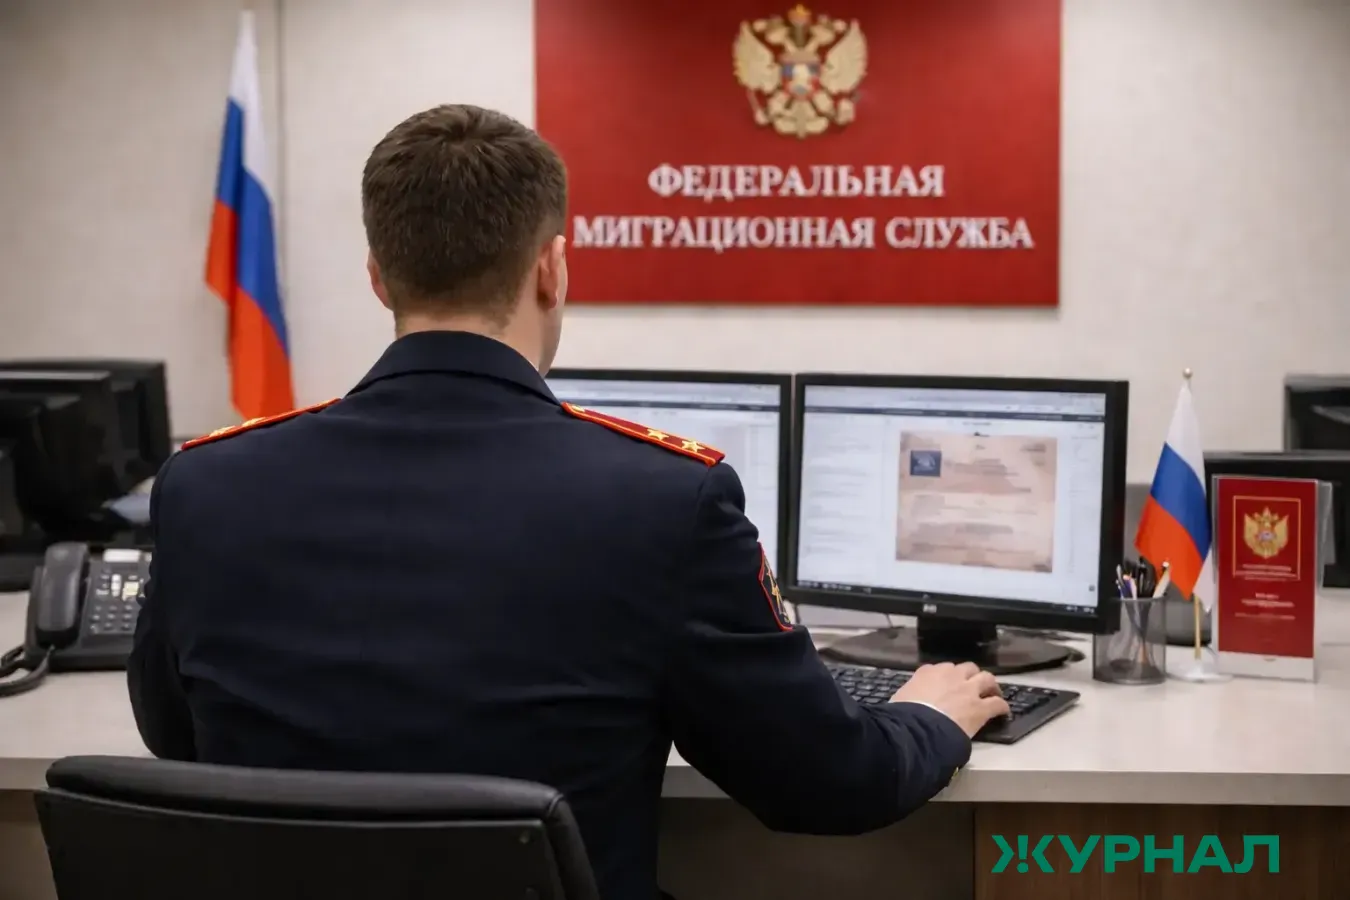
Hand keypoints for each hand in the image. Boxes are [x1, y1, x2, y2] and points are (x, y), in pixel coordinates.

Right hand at [891, 661, 1009, 737]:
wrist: (917, 727)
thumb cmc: (903, 714)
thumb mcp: (900, 698)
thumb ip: (908, 695)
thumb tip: (905, 704)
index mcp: (928, 673)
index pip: (940, 668)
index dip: (946, 677)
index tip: (946, 684)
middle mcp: (950, 675)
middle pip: (967, 668)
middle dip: (971, 675)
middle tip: (972, 685)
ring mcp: (967, 690)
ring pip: (986, 678)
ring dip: (990, 685)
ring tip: (993, 692)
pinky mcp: (980, 708)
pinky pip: (997, 703)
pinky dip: (1001, 707)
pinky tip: (1003, 712)